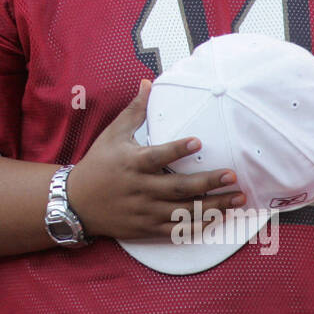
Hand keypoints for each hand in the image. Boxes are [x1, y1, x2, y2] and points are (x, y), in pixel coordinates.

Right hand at [67, 79, 243, 239]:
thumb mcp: (112, 135)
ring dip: (213, 206)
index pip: (158, 156)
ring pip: (183, 211)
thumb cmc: (97, 164)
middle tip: (232, 176)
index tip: (198, 142)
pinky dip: (198, 227)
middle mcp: (140, 188)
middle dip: (208, 182)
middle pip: (178, 187)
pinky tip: (218, 220)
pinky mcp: (146, 228)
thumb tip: (148, 82)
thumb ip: (135, 111)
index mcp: (132, 163)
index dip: (177, 150)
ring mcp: (144, 211)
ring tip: (237, 198)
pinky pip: (176, 230)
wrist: (76, 203)